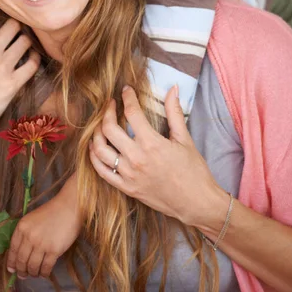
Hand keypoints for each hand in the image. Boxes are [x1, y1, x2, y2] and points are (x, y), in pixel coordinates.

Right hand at [0, 10, 39, 150]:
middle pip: (12, 25)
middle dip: (16, 24)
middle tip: (18, 28)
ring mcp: (2, 68)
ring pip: (25, 41)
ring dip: (26, 40)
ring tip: (25, 43)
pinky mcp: (13, 84)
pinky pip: (32, 64)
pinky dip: (35, 58)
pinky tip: (32, 58)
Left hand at [7, 174, 81, 278]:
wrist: (69, 207)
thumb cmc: (51, 211)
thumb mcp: (32, 219)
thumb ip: (25, 233)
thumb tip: (20, 253)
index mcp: (22, 227)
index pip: (13, 249)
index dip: (11, 262)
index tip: (11, 269)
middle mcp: (29, 236)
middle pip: (21, 260)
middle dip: (21, 270)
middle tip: (23, 275)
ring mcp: (41, 244)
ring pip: (32, 266)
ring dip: (32, 273)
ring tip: (35, 274)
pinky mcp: (54, 250)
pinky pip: (45, 267)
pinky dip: (44, 273)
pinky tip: (44, 273)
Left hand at [89, 85, 224, 227]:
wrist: (196, 203)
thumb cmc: (194, 171)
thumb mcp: (185, 138)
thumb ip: (175, 112)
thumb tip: (173, 88)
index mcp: (152, 143)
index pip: (132, 112)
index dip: (127, 97)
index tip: (126, 90)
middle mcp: (136, 158)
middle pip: (109, 128)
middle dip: (107, 111)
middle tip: (110, 104)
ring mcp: (129, 175)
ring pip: (100, 149)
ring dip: (96, 133)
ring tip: (101, 124)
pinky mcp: (126, 188)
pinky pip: (102, 171)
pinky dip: (94, 157)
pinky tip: (95, 146)